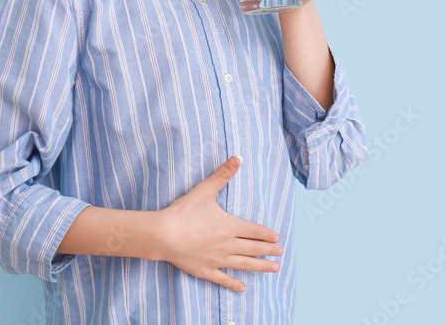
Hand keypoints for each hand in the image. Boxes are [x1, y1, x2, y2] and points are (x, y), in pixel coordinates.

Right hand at [156, 156, 283, 292]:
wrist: (164, 234)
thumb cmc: (184, 211)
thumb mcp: (205, 189)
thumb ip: (223, 174)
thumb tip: (238, 157)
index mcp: (230, 226)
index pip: (254, 231)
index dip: (266, 234)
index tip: (277, 238)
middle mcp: (228, 244)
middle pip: (253, 248)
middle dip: (268, 251)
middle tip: (281, 253)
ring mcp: (217, 259)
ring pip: (244, 264)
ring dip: (260, 266)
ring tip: (274, 269)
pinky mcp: (205, 270)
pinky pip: (223, 279)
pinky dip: (234, 283)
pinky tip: (243, 288)